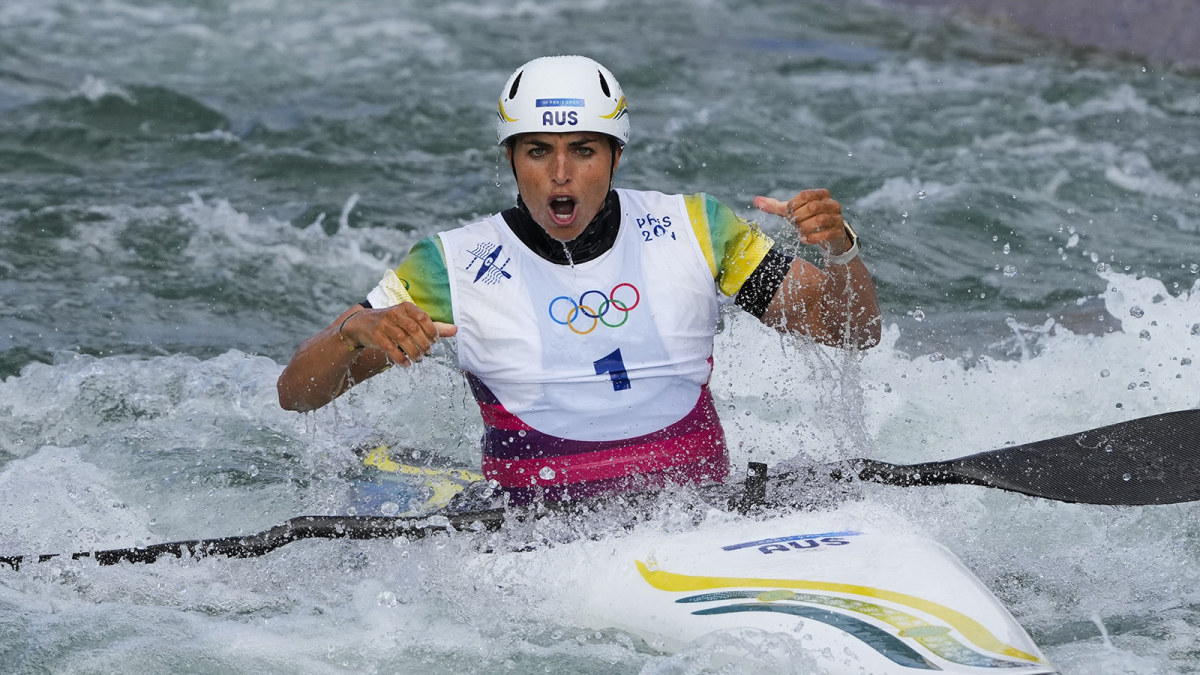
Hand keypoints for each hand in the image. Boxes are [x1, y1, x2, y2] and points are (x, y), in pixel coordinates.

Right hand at [341, 304, 456, 366]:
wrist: (362, 324)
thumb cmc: (393, 322)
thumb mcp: (411, 320)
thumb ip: (433, 326)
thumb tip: (456, 330)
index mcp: (406, 307)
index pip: (424, 317)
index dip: (432, 331)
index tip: (435, 341)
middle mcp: (395, 313)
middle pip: (414, 330)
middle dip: (424, 344)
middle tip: (428, 353)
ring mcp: (384, 325)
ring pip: (403, 340)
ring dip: (414, 352)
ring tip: (419, 359)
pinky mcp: (376, 336)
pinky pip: (391, 349)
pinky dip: (401, 359)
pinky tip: (406, 364)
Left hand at [753, 189, 850, 254]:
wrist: (829, 236)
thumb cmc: (808, 219)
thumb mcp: (793, 212)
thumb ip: (775, 206)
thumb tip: (755, 200)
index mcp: (821, 195)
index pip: (806, 195)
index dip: (794, 204)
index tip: (788, 213)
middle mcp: (831, 204)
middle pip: (813, 207)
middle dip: (799, 216)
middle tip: (793, 223)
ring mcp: (836, 218)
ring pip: (821, 220)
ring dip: (805, 227)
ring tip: (799, 232)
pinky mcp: (838, 232)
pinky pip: (826, 234)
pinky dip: (813, 238)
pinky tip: (804, 239)